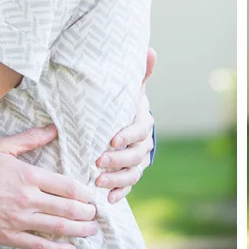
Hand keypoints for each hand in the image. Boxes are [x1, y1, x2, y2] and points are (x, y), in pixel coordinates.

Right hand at [0, 124, 99, 248]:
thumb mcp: (3, 147)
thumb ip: (31, 139)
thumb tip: (54, 129)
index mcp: (29, 176)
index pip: (68, 187)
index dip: (85, 194)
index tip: (92, 196)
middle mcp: (28, 199)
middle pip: (68, 209)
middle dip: (87, 214)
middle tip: (96, 215)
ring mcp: (19, 220)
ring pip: (57, 228)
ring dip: (79, 231)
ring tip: (91, 231)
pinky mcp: (8, 236)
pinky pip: (38, 245)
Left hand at [96, 48, 156, 202]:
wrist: (125, 122)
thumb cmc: (122, 103)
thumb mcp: (129, 88)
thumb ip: (139, 73)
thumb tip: (151, 50)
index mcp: (142, 121)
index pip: (140, 130)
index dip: (128, 135)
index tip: (112, 139)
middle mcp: (144, 143)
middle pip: (136, 155)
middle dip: (117, 159)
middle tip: (97, 161)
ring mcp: (138, 161)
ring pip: (133, 172)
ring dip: (117, 178)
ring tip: (98, 181)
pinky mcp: (131, 174)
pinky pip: (129, 186)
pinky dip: (120, 192)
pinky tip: (108, 198)